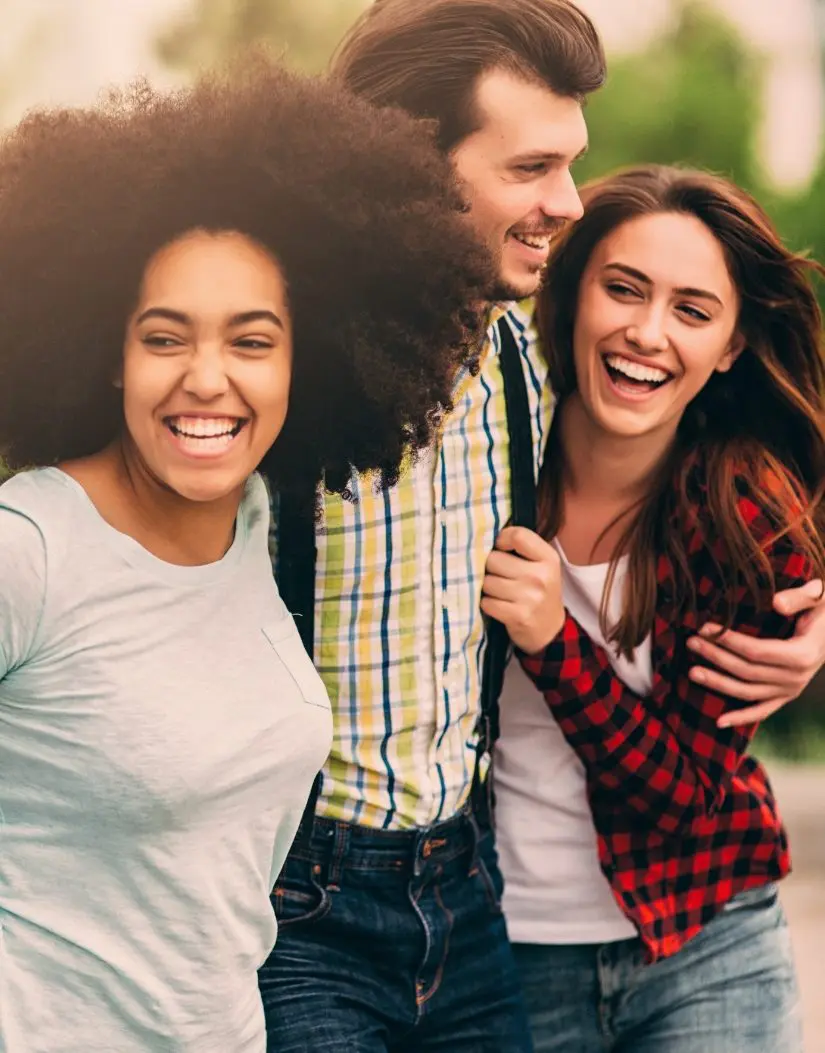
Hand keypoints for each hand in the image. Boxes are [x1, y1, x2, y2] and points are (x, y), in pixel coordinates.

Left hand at [481, 526, 563, 653]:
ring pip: (487, 582)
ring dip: (487, 587)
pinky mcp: (518, 616)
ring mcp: (530, 597)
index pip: (518, 535)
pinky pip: (486, 602)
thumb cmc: (539, 590)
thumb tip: (486, 535)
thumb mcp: (542, 565)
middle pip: (494, 559)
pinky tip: (498, 605)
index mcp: (548, 558)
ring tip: (499, 591)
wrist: (550, 629)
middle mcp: (541, 576)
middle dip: (490, 567)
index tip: (500, 547)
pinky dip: (488, 603)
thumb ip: (522, 547)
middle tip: (499, 575)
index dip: (501, 539)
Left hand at [686, 579, 824, 726]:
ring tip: (691, 671)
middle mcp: (796, 678)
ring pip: (748, 692)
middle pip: (747, 672)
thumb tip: (776, 603)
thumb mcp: (819, 596)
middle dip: (716, 657)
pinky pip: (762, 711)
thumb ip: (800, 597)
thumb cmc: (822, 608)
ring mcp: (791, 691)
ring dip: (718, 683)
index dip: (729, 641)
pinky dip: (741, 718)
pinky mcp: (786, 697)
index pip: (757, 651)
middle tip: (691, 642)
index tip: (705, 628)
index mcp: (802, 655)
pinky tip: (718, 722)